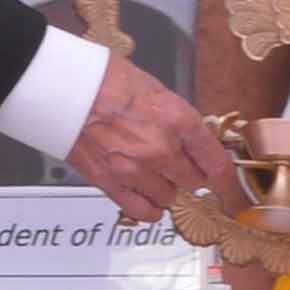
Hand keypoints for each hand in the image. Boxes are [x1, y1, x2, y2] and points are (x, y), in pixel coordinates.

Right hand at [69, 53, 245, 222]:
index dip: (223, 172)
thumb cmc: (104, 79)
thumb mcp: (155, 89)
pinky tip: (149, 199)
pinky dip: (150, 209)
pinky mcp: (111, 182)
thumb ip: (176, 119)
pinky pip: (142, 210)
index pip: (215, 161)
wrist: (66, 86)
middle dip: (191, 175)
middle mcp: (160, 148)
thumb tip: (191, 139)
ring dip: (168, 189)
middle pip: (193, 181)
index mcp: (176, 119)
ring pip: (169, 198)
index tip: (223, 176)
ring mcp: (135, 169)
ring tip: (158, 176)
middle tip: (183, 167)